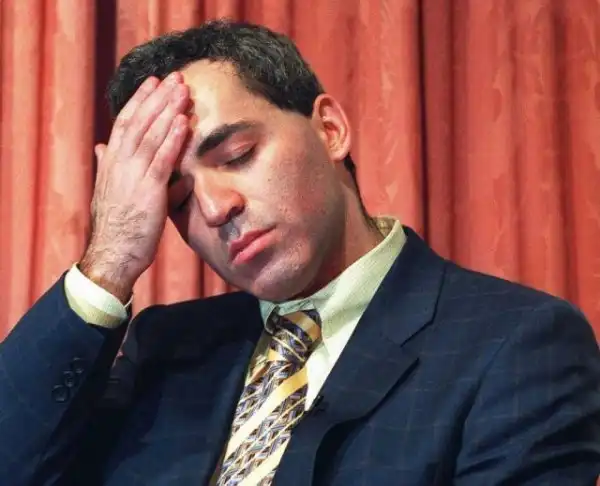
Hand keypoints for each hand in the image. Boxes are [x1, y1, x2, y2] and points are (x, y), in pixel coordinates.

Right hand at [80, 72, 189, 301]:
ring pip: (151, 136)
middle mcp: (119, 164)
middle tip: (175, 77)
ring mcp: (133, 177)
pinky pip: (162, 160)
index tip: (153, 82)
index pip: (125, 123)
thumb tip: (102, 148)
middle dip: (158, 98)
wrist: (113, 255)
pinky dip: (172, 140)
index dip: (139, 101)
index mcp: (111, 163)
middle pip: (139, 122)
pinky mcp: (148, 192)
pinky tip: (183, 123)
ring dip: (168, 111)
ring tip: (183, 91)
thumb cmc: (117, 227)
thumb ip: (109, 167)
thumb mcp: (111, 191)